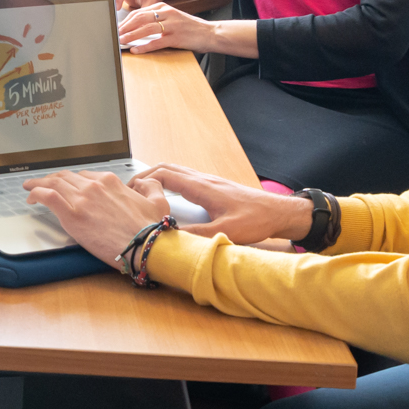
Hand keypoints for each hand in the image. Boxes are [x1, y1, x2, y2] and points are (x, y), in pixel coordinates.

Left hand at [21, 170, 169, 268]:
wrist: (146, 246)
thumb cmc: (151, 230)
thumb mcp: (158, 202)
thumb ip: (150, 187)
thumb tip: (146, 182)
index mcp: (111, 182)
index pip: (85, 176)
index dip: (73, 180)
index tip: (67, 185)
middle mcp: (94, 187)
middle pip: (66, 177)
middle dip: (52, 179)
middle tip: (43, 184)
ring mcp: (82, 200)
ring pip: (54, 183)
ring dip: (39, 183)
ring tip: (30, 187)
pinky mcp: (72, 215)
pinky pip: (48, 197)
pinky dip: (36, 193)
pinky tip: (30, 196)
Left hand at [118, 2, 213, 53]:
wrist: (210, 33)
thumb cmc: (190, 27)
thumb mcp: (172, 17)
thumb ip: (156, 19)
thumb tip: (136, 26)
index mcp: (163, 7)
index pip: (139, 12)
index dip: (125, 20)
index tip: (117, 27)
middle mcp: (167, 14)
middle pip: (140, 18)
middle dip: (125, 27)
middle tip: (115, 34)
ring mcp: (172, 26)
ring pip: (146, 29)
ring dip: (131, 36)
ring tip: (121, 41)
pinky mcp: (177, 38)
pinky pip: (157, 42)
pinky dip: (144, 47)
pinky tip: (136, 50)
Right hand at [130, 164, 312, 245]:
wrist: (278, 212)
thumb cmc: (257, 219)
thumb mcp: (227, 232)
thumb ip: (199, 236)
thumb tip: (173, 239)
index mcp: (202, 187)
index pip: (165, 175)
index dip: (143, 180)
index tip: (130, 191)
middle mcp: (203, 180)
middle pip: (166, 168)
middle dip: (145, 176)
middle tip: (130, 190)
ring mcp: (209, 181)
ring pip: (176, 171)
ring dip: (157, 177)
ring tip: (144, 192)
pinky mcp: (214, 186)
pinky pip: (185, 177)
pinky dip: (170, 182)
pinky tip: (169, 197)